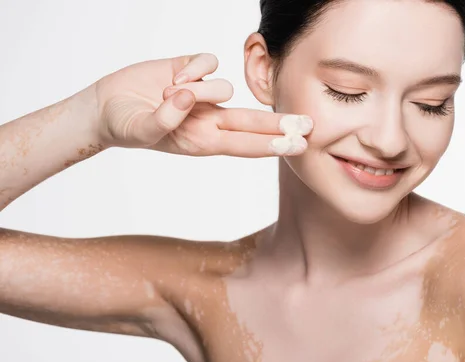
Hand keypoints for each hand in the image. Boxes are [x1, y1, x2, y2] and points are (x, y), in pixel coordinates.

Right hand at [93, 53, 312, 156]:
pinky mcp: (194, 70)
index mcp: (203, 141)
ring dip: (198, 88)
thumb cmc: (124, 125)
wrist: (105, 105)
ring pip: (223, 86)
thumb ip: (164, 119)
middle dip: (280, 124)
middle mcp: (209, 119)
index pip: (244, 144)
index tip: (295, 146)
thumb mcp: (142, 130)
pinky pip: (208, 62)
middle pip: (253, 121)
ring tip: (168, 95)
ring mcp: (203, 95)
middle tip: (309, 127)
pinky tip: (173, 77)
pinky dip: (191, 68)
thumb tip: (187, 96)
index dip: (270, 144)